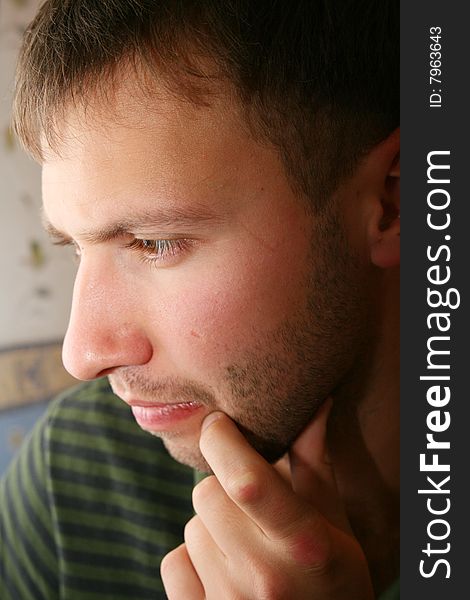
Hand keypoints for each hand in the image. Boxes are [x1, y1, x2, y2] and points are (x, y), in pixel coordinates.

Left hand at [160, 400, 374, 598]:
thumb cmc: (333, 580)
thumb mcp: (334, 524)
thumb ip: (315, 462)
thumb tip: (315, 402)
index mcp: (304, 545)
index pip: (246, 480)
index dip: (222, 440)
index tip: (218, 423)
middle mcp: (264, 578)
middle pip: (207, 495)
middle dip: (223, 487)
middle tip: (249, 505)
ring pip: (191, 528)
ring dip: (211, 526)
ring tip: (245, 546)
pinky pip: (174, 563)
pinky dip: (192, 559)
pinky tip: (224, 571)